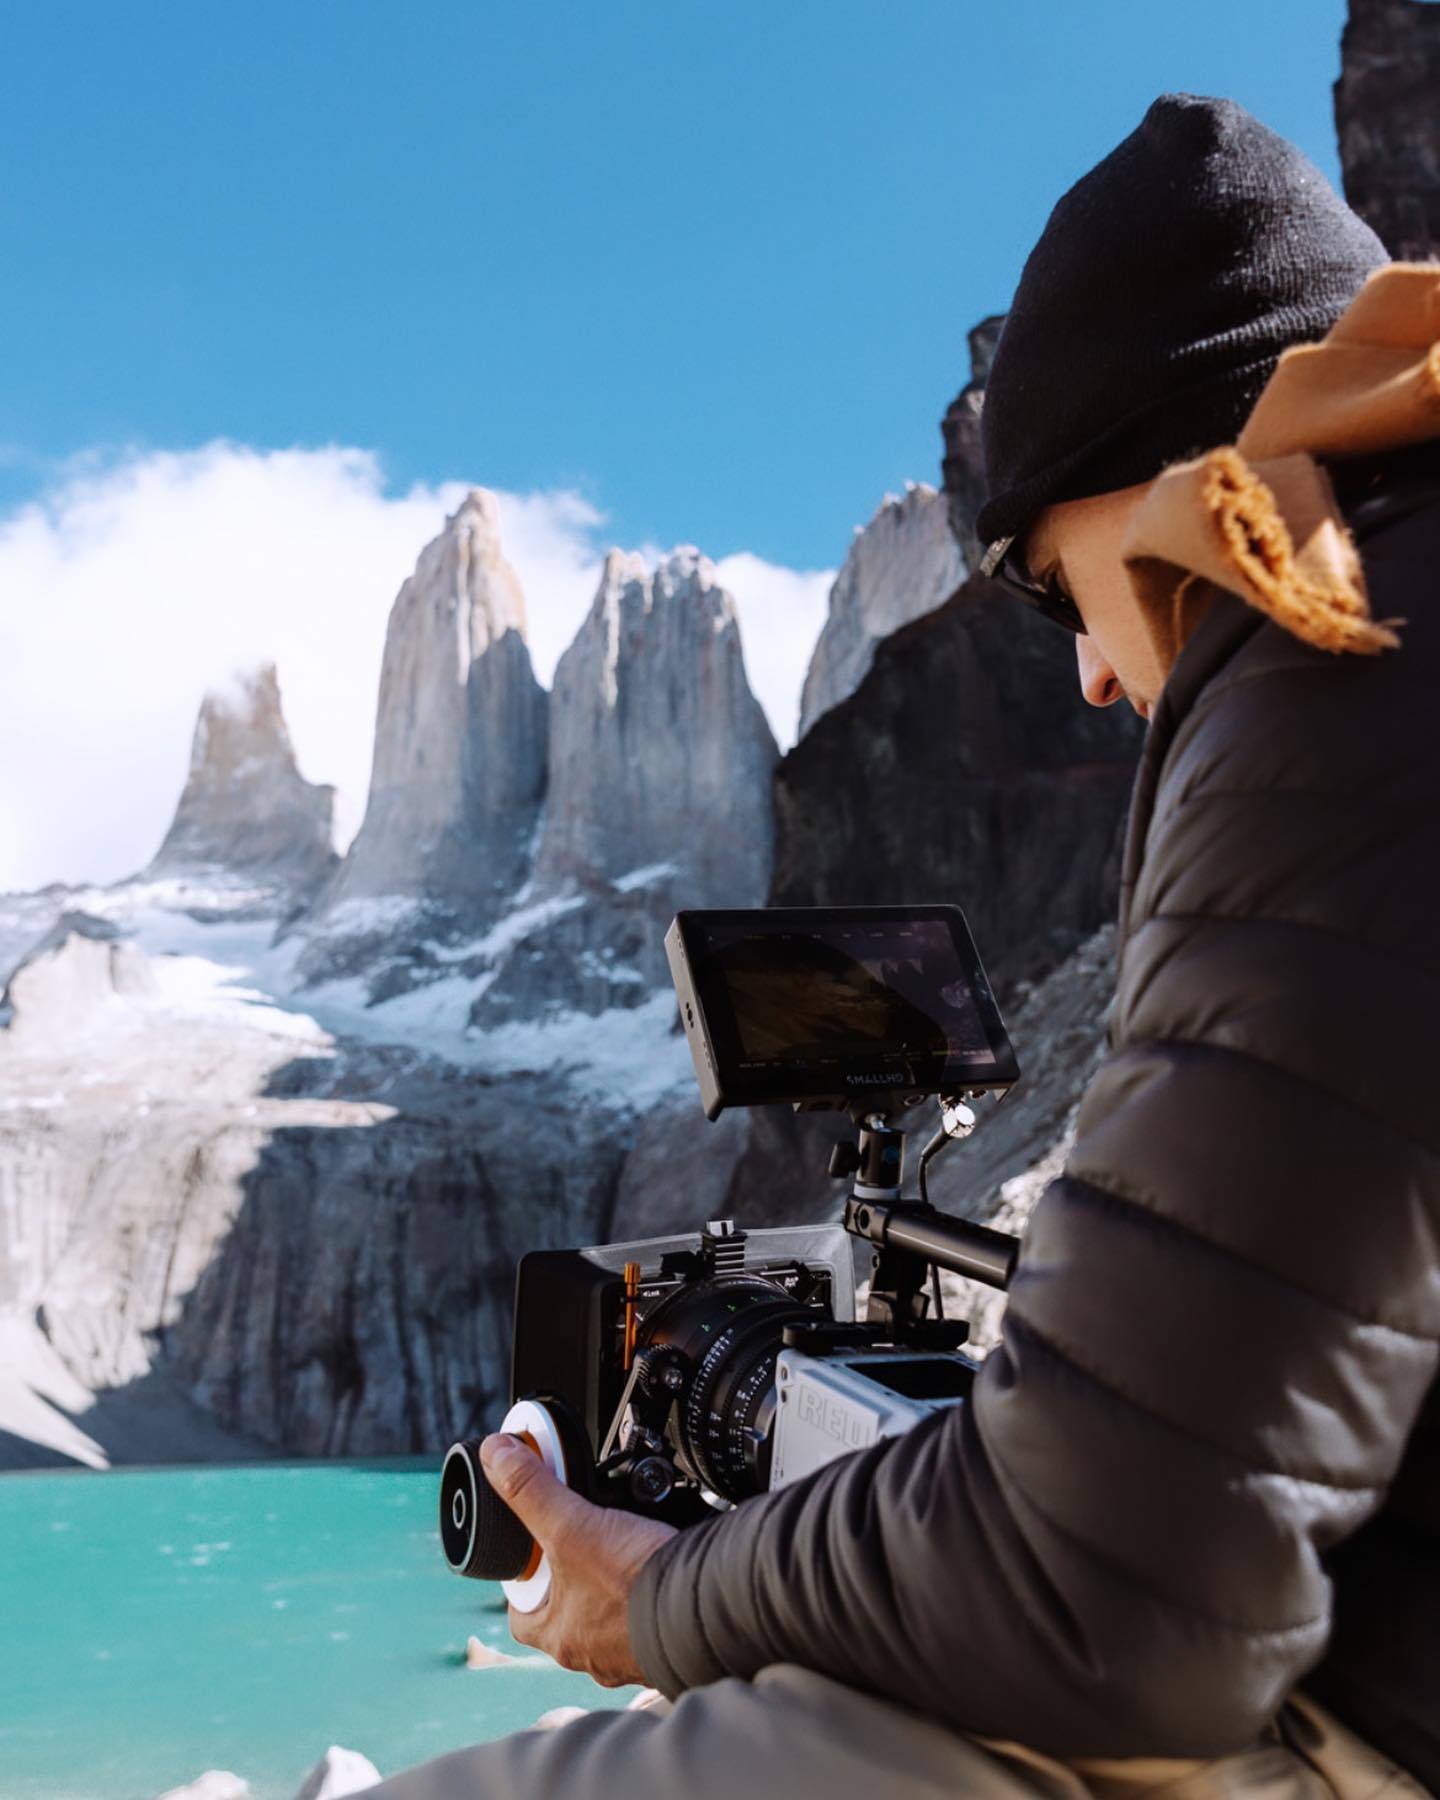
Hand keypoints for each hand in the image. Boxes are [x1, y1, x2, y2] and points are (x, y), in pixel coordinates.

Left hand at [480, 1432, 677, 1686]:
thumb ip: (531, 1490)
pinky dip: (647, 1595)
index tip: (531, 1557)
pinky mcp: (664, 1642)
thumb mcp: (572, 1525)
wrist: (707, 1604)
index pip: (522, 1616)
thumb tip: (496, 1456)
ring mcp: (630, 1653)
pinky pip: (647, 1618)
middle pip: (567, 1613)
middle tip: (581, 1543)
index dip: (522, 1584)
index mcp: (561, 1636)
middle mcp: (593, 1654)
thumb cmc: (637, 1582)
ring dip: (611, 1589)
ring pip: (609, 1618)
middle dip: (572, 1581)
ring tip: (619, 1549)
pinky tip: (654, 1569)